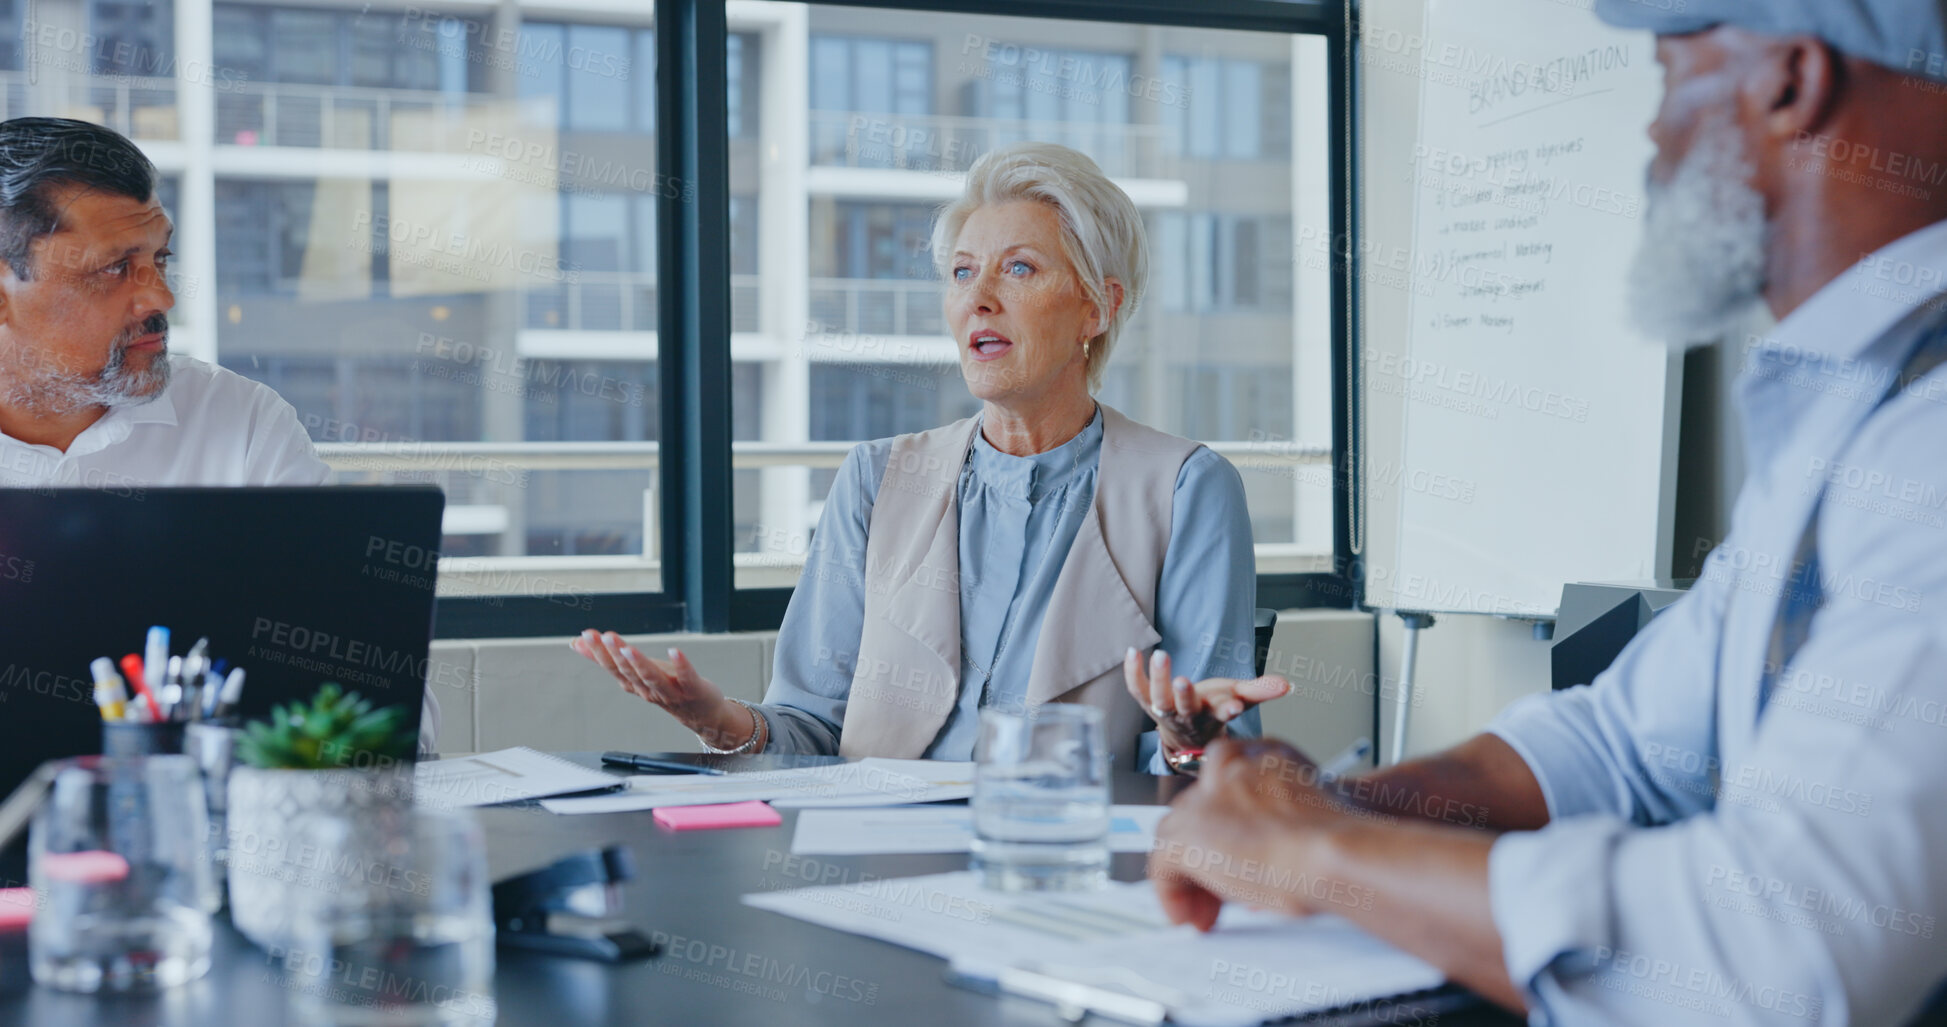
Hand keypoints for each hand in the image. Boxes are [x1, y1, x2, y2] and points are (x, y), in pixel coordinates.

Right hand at [570, 630, 746, 746]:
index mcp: (634, 684)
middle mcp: (649, 690)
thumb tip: (576, 642)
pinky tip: (674, 651)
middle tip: (604, 636)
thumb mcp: (636, 671)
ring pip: (652, 677)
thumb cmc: (667, 688)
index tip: (586, 635)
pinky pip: (686, 677)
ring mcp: (671, 692)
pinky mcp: (693, 689)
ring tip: (627, 647)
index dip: (598, 652)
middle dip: (615, 654)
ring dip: (639, 663)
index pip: (612, 667)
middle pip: (629, 672)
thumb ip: (608, 658)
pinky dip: (680, 665)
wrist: (702, 714)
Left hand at [1122, 647, 1290, 752]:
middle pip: (1185, 709)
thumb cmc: (1211, 710)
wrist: (1184, 733)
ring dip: (1158, 679)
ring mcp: (1165, 711)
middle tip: (1183, 681)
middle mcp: (1188, 716)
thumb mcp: (1238, 698)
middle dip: (1185, 696)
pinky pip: (1137, 689)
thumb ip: (1260, 690)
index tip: (1235, 706)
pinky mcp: (1147, 702)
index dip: (1229, 711)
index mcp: (1212, 716)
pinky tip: (1133, 652)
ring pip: (1158, 700)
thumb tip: (1286, 684)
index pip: (1222, 715)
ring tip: (1160, 656)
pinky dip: (1133, 672)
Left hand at [1148, 737, 1358, 929]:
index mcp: (1264, 754)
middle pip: (1197, 812)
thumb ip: (1279, 827)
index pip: (1224, 788)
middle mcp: (1229, 766)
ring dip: (1189, 875)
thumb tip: (1253, 866)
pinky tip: (1188, 915)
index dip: (1225, 830)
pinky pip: (1162, 865)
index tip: (1232, 856)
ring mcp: (1204, 799)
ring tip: (1204, 910)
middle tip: (1217, 895)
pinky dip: (1171, 893)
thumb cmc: (1343, 840)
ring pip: (1177, 835)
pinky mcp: (1186, 834)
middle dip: (1206, 855)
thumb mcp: (1315, 815)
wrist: (1338, 851)